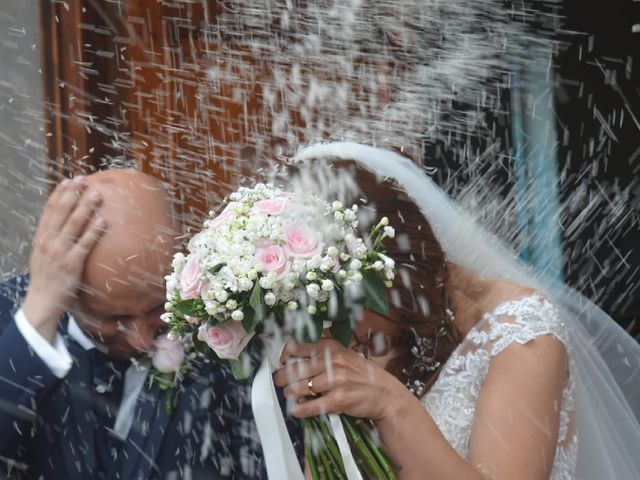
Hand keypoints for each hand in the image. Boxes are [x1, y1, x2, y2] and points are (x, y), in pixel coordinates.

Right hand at [22, 176, 104, 342]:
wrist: (42, 302)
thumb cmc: (46, 279)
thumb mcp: (42, 255)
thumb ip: (51, 240)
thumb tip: (62, 225)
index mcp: (41, 238)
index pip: (49, 211)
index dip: (59, 194)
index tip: (67, 181)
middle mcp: (48, 242)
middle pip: (61, 213)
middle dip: (73, 194)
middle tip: (83, 179)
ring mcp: (59, 253)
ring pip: (74, 225)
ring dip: (86, 207)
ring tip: (97, 194)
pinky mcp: (71, 264)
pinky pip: (85, 245)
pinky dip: (94, 232)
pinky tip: (103, 221)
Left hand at [273, 338, 408, 420]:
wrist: (385, 394)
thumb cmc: (362, 374)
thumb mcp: (345, 355)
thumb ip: (324, 354)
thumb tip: (296, 356)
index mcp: (331, 348)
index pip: (297, 347)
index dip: (284, 355)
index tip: (279, 361)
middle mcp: (332, 362)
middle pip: (295, 369)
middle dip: (283, 378)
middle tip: (279, 382)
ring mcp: (335, 381)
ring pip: (300, 388)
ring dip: (290, 394)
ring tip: (289, 395)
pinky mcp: (338, 400)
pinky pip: (311, 406)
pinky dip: (300, 410)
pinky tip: (296, 410)